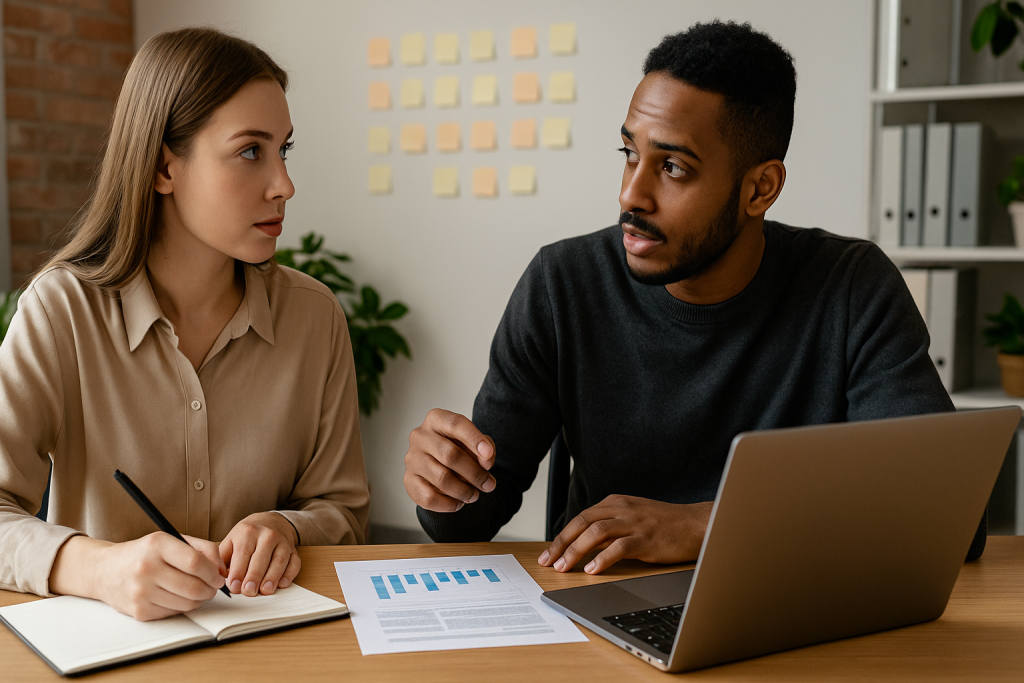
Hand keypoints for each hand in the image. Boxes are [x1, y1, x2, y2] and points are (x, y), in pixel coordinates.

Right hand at [50, 532, 227, 621]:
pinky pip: (174, 613)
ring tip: (195, 590)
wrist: (105, 570)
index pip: (196, 563)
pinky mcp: (139, 611)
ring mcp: (141, 592)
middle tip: (212, 587)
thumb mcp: (171, 539)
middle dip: (210, 590)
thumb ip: (202, 549)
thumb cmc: (144, 553)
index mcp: (157, 545)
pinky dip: (181, 607)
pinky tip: (176, 596)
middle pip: (194, 587)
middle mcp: (146, 568)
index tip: (218, 576)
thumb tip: (222, 569)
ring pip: (187, 604)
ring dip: (198, 600)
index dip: (214, 573)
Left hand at [219, 512, 299, 596]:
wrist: (270, 522)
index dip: (238, 571)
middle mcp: (267, 535)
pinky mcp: (293, 550)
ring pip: (279, 560)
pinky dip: (289, 574)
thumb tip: (218, 577)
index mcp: (248, 531)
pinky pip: (294, 562)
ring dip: (273, 577)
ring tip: (265, 591)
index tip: (234, 586)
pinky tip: (282, 584)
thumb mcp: (231, 540)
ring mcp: (282, 542)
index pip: (243, 553)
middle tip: (249, 591)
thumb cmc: (247, 536)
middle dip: (255, 576)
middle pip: (261, 557)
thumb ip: (223, 558)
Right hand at [404, 409, 496, 511]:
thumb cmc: (458, 447)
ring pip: (441, 479)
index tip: (489, 456)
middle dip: (474, 473)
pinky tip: (458, 503)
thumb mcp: (475, 441)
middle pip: (450, 455)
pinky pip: (429, 498)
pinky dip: (448, 504)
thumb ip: (485, 447)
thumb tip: (486, 462)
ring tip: (474, 495)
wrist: (438, 462)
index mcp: (436, 419)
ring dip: (464, 491)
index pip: (456, 424)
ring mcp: (412, 459)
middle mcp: (420, 436)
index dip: (474, 440)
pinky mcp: (408, 480)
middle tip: (489, 485)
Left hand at [538, 495, 712, 574]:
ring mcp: (634, 522)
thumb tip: (582, 544)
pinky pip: (619, 547)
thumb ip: (610, 524)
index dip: (561, 536)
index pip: (580, 518)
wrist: (697, 524)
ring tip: (564, 568)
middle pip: (582, 523)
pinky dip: (602, 559)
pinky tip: (592, 570)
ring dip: (576, 551)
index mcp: (615, 502)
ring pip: (595, 533)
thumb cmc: (665, 523)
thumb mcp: (633, 516)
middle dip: (561, 544)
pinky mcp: (646, 538)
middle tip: (548, 562)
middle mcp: (621, 508)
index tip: (549, 553)